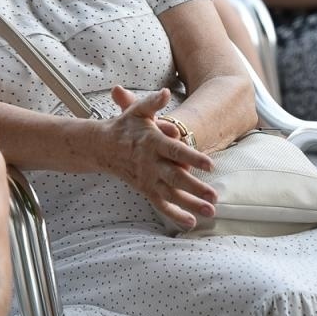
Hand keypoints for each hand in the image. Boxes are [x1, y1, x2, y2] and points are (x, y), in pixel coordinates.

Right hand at [98, 86, 217, 229]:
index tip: (210, 165)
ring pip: (171, 195)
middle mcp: (150, 163)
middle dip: (195, 188)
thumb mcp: (137, 111)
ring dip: (191, 204)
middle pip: (176, 177)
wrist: (102, 146)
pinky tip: (191, 223)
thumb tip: (165, 93)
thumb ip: (152, 103)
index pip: (176, 151)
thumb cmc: (126, 126)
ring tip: (210, 212)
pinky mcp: (145, 189)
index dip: (193, 158)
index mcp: (152, 143)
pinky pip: (160, 204)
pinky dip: (174, 214)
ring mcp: (147, 179)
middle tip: (214, 196)